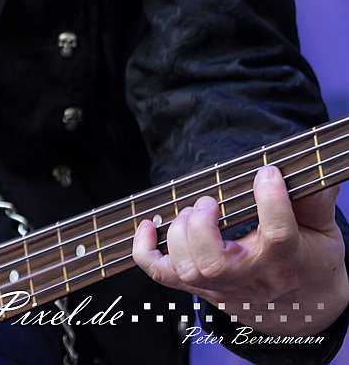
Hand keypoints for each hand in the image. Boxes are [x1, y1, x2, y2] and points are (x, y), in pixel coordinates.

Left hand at [132, 165, 348, 335]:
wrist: (304, 302)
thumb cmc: (310, 255)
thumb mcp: (323, 227)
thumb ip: (315, 198)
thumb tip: (305, 166)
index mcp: (287, 260)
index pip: (278, 236)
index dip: (270, 200)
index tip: (266, 172)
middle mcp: (252, 278)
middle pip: (213, 264)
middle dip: (201, 226)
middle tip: (209, 201)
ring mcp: (223, 286)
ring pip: (188, 270)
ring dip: (180, 233)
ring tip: (193, 212)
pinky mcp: (202, 288)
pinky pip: (163, 276)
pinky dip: (146, 252)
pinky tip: (149, 226)